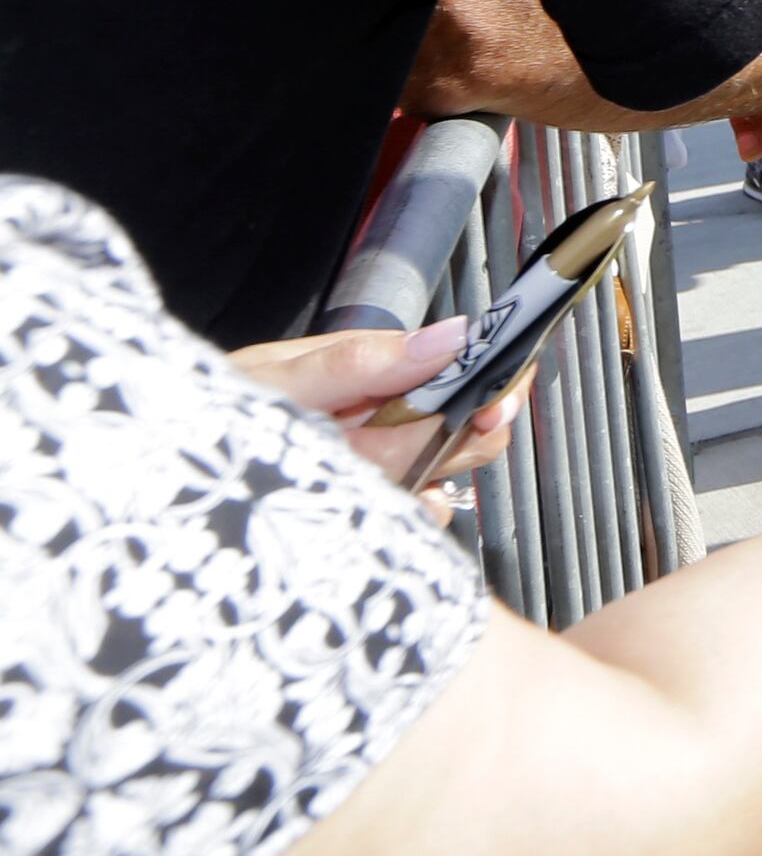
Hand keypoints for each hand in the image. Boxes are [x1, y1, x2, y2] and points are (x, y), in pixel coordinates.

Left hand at [239, 317, 518, 502]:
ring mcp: (387, 464)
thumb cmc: (214, 413)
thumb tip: (451, 336)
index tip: (488, 411)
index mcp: (383, 367)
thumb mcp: (277, 380)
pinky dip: (403, 518)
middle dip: (434, 441)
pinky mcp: (377, 508)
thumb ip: (360, 363)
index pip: (473, 368)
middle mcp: (394, 413)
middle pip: (470, 428)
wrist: (173, 474)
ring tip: (347, 472)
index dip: (494, 387)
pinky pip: (418, 518)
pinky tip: (361, 509)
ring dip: (408, 479)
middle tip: (371, 445)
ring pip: (445, 472)